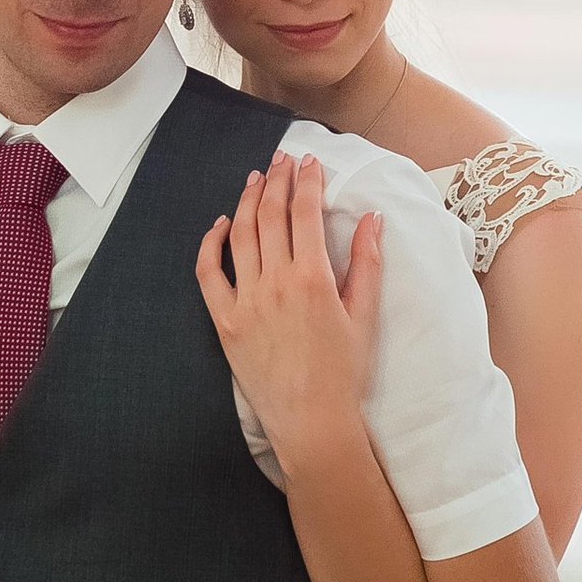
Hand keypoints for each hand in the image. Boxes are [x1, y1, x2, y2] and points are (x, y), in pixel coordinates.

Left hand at [196, 154, 382, 468]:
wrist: (312, 421)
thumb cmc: (344, 372)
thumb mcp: (365, 316)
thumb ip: (367, 262)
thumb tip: (372, 218)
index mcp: (313, 278)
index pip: (305, 212)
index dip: (307, 181)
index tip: (310, 162)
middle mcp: (276, 283)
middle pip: (271, 215)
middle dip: (278, 180)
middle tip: (282, 160)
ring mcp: (246, 301)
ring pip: (241, 235)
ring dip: (248, 201)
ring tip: (256, 179)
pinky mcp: (225, 321)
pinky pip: (209, 273)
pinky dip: (211, 243)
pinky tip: (221, 224)